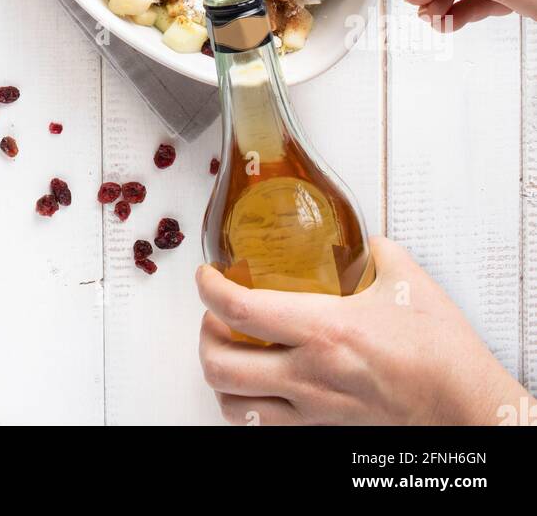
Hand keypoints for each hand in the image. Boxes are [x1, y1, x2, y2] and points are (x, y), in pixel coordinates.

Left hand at [197, 237, 529, 425]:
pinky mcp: (325, 433)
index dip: (208, 289)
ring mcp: (314, 411)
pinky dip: (250, 406)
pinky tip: (263, 384)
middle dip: (204, 335)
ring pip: (235, 406)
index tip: (207, 275)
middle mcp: (309, 376)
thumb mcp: (406, 278)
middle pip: (219, 365)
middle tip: (215, 314)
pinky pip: (266, 428)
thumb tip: (361, 240)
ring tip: (232, 349)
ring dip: (222, 375)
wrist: (467, 410)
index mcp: (323, 330)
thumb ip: (374, 250)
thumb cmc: (440, 352)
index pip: (239, 310)